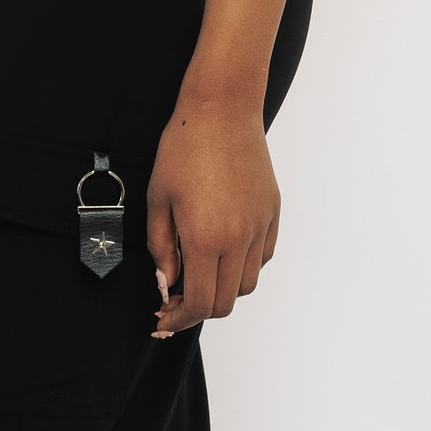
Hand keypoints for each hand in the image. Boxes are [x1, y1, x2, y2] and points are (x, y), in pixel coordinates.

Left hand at [146, 91, 280, 339]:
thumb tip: (167, 284)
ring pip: (247, 283)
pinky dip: (243, 267)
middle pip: (226, 301)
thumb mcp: (158, 201)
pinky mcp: (273, 213)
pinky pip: (262, 257)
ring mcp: (260, 227)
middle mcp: (239, 239)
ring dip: (222, 289)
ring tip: (199, 274)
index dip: (180, 319)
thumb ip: (162, 249)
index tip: (164, 317)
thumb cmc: (183, 150)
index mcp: (207, 239)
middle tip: (175, 301)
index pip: (201, 304)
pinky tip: (222, 252)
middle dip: (198, 310)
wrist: (222, 111)